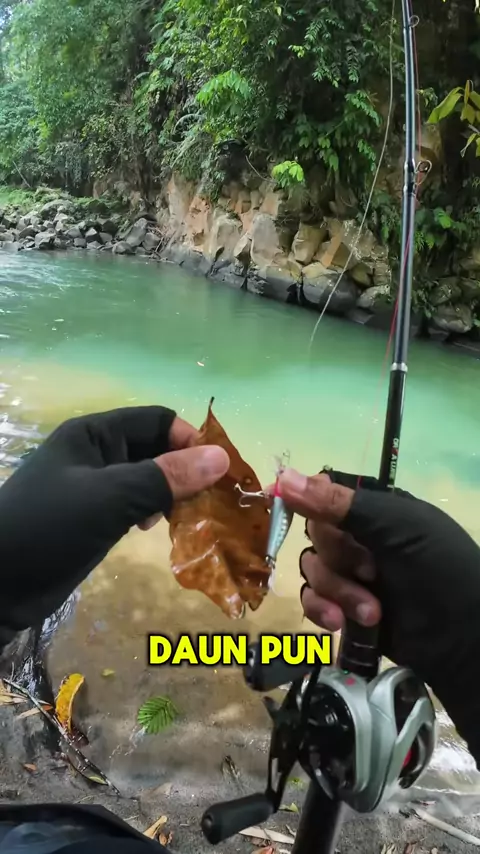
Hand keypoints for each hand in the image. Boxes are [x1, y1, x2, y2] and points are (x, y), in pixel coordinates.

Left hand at [0, 406, 228, 643]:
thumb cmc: (48, 527)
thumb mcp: (110, 498)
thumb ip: (165, 477)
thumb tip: (222, 458)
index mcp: (94, 433)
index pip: (157, 421)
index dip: (189, 441)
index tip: (217, 474)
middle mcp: (97, 454)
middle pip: (155, 449)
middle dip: (185, 470)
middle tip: (211, 502)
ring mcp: (94, 488)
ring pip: (148, 480)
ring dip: (171, 494)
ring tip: (186, 519)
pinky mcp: (93, 518)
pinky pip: (135, 505)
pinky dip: (153, 514)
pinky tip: (155, 531)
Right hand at [278, 467, 479, 765]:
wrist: (464, 638)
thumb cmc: (437, 571)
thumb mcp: (393, 528)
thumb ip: (337, 504)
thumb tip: (281, 477)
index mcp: (376, 510)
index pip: (325, 494)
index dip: (310, 505)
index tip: (302, 514)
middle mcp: (361, 538)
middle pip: (315, 536)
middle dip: (338, 559)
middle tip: (371, 572)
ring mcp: (353, 575)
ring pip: (312, 570)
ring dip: (337, 592)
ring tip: (372, 612)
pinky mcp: (345, 610)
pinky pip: (312, 601)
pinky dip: (323, 611)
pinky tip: (341, 624)